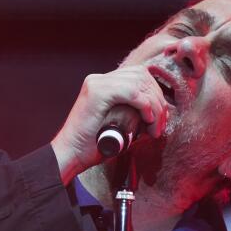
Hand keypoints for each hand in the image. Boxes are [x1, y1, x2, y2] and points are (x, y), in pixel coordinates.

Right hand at [51, 66, 168, 184]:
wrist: (70, 154)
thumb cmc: (93, 145)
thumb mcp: (117, 121)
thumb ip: (131, 110)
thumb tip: (159, 109)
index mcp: (102, 83)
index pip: (138, 75)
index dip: (155, 93)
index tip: (160, 117)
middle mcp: (98, 79)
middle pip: (141, 75)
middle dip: (157, 99)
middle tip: (160, 124)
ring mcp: (96, 84)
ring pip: (138, 82)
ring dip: (154, 105)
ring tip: (154, 127)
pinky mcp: (97, 93)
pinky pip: (131, 92)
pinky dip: (145, 105)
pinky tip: (147, 120)